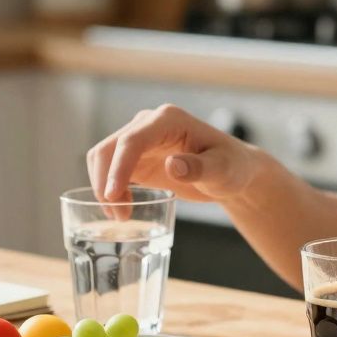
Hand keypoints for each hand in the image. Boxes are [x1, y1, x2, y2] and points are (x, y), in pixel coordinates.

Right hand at [87, 104, 261, 204]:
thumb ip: (199, 167)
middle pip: (109, 148)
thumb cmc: (232, 167)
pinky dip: (109, 189)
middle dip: (105, 182)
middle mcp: (148, 124)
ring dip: (104, 187)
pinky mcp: (136, 156)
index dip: (118, 167)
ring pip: (103, 158)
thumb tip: (172, 165)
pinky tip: (123, 209)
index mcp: (168, 120)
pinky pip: (110, 169)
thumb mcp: (222, 170)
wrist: (232, 171)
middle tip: (119, 216)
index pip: (132, 140)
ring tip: (122, 216)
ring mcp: (140, 139)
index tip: (112, 195)